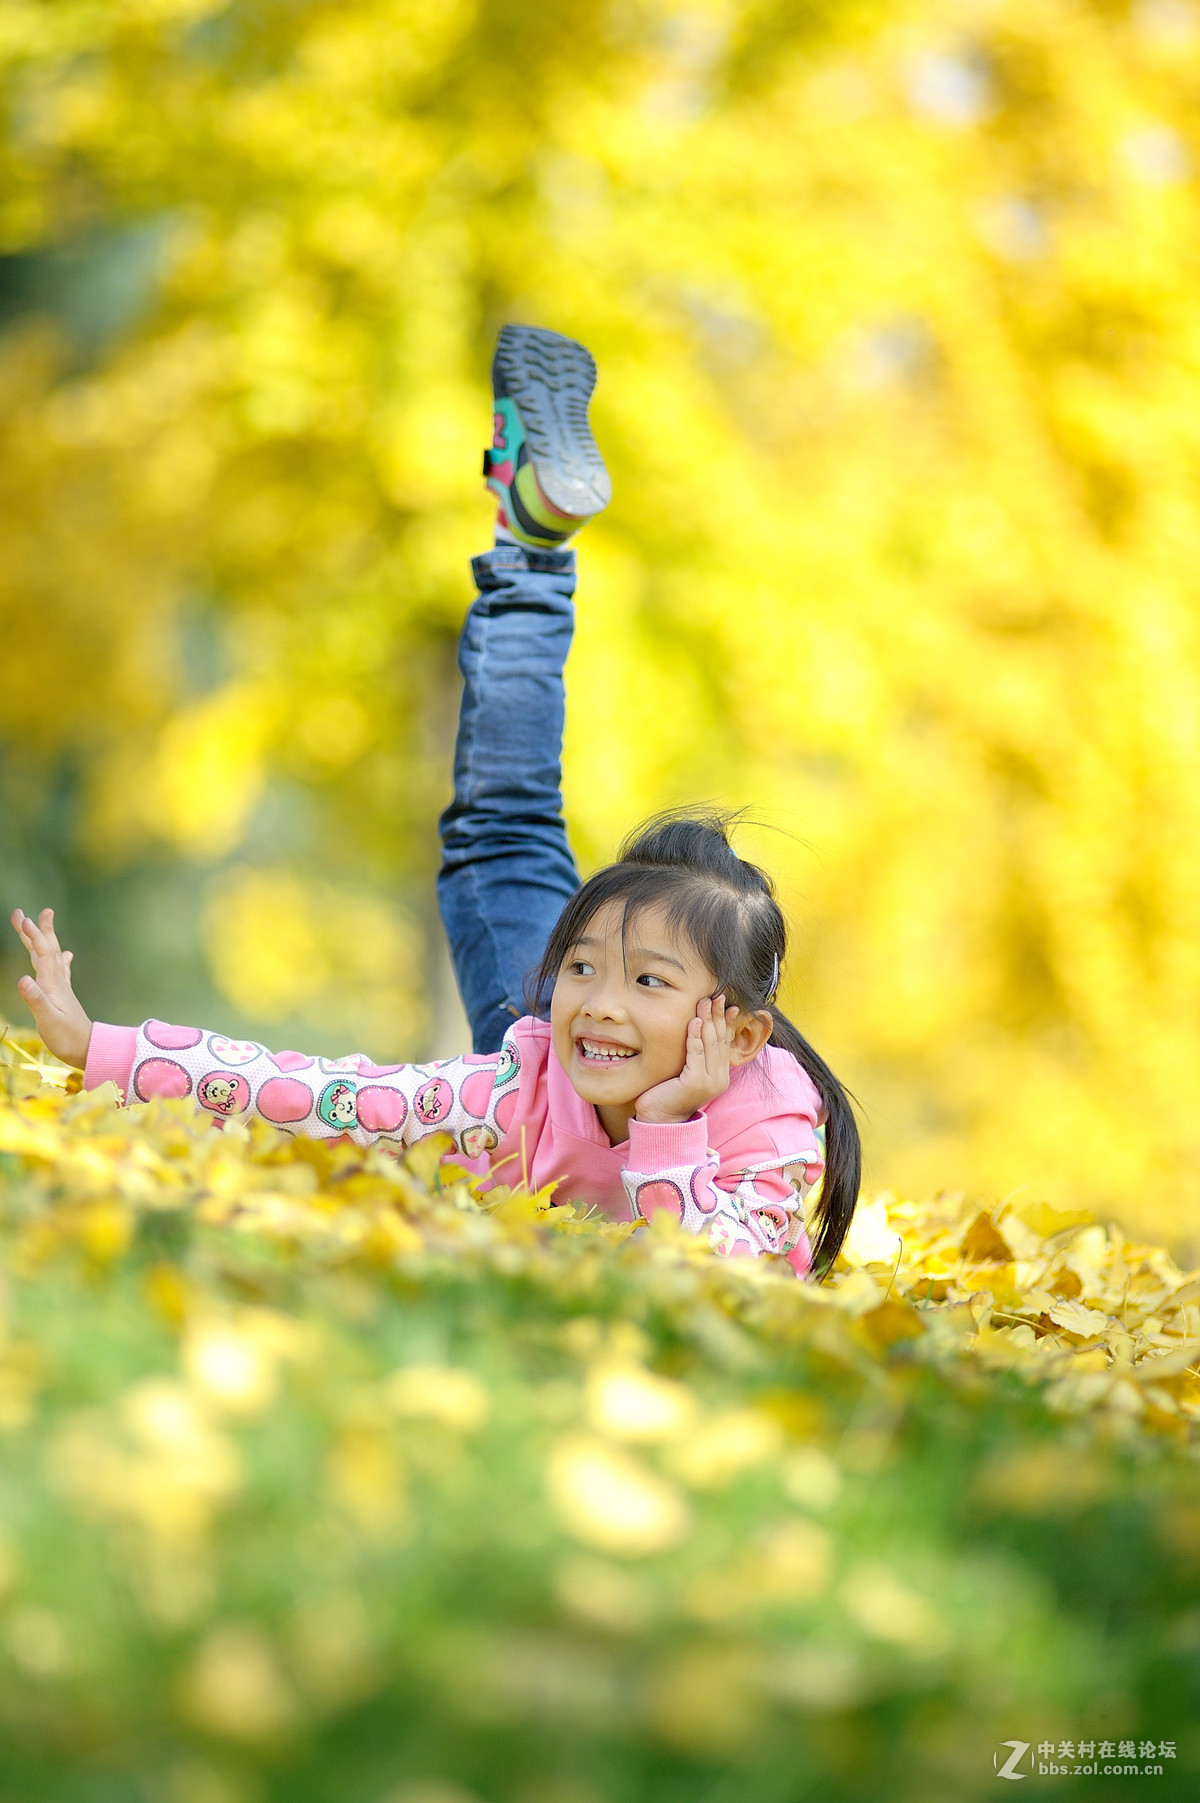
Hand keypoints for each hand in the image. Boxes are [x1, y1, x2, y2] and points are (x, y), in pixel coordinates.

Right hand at [10, 908, 92, 1068]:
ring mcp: (61, 987)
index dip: (32, 936)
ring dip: (46, 938)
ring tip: (44, 919)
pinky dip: (60, 959)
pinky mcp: (63, 995)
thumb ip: (36, 1000)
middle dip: (37, 929)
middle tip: (27, 912)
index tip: (22, 918)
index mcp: (52, 984)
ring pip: (51, 956)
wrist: (87, 1048)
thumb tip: (22, 979)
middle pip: (47, 949)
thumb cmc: (67, 1037)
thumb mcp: (48, 1020)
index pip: (41, 954)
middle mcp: (57, 981)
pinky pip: (60, 970)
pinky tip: (66, 954)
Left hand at [634, 994, 738, 1124]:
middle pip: (721, 1040)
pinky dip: (695, 1036)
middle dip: (718, 1016)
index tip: (728, 1004)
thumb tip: (697, 1030)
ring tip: (705, 1001)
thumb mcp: (686, 1071)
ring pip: (711, 1044)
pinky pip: (697, 1054)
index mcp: (719, 1075)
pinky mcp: (696, 1083)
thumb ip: (695, 1055)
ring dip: (708, 1020)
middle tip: (717, 996)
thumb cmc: (667, 1094)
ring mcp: (710, 1082)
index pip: (726, 1043)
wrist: (659, 1120)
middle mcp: (719, 1079)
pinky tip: (695, 1021)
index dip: (727, 1022)